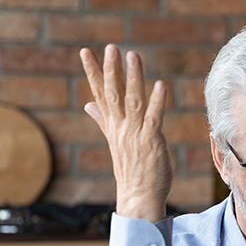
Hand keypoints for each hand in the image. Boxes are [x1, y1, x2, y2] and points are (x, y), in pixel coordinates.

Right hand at [80, 45, 171, 222]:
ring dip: (133, 78)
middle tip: (110, 48)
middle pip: (113, 94)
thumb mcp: (115, 141)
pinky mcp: (151, 141)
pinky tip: (160, 85)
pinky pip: (153, 118)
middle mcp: (121, 128)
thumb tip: (88, 104)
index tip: (86, 52)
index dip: (93, 72)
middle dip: (111, 70)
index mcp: (113, 126)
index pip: (100, 94)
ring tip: (132, 55)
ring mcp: (135, 134)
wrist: (138, 198)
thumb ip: (102, 120)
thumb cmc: (131, 170)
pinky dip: (157, 102)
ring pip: (132, 101)